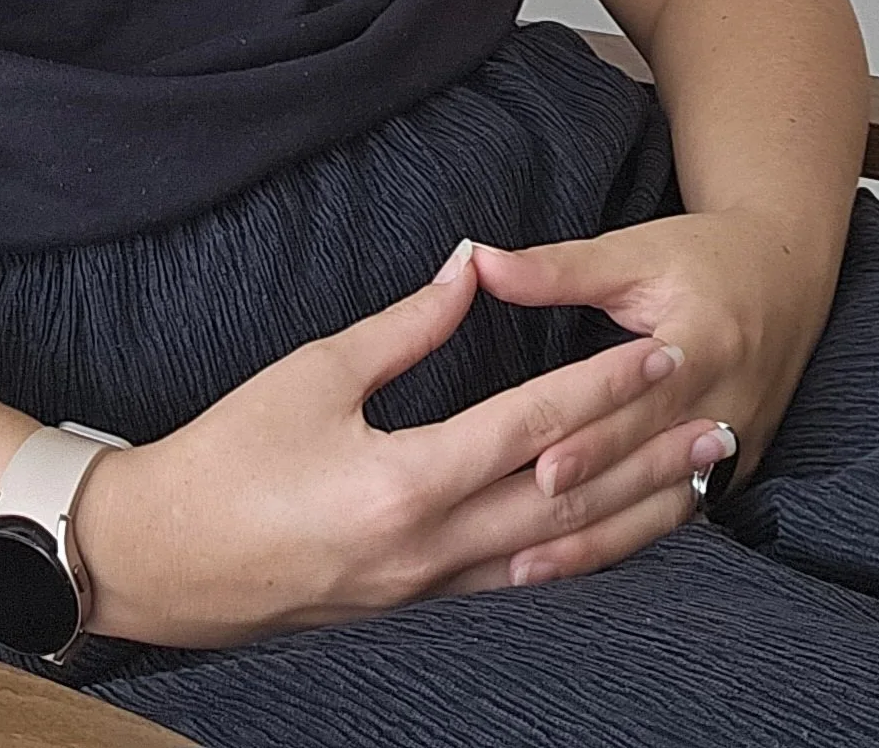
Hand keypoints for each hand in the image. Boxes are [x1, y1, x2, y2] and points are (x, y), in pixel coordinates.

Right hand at [70, 240, 735, 649]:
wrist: (164, 559)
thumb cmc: (228, 453)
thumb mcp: (315, 371)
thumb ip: (407, 324)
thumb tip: (471, 266)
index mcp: (407, 479)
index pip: (533, 425)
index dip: (602, 385)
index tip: (657, 349)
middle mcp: (432, 549)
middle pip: (566, 501)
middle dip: (645, 459)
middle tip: (713, 423)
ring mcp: (426, 594)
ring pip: (556, 561)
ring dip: (628, 521)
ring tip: (689, 486)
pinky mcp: (414, 612)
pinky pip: (518, 591)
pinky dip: (575, 564)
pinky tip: (608, 542)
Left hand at [464, 204, 842, 585]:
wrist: (789, 278)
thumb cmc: (703, 257)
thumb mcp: (634, 251)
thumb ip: (556, 267)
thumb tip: (479, 260)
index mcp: (706, 345)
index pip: (645, 402)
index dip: (596, 436)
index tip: (541, 465)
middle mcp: (728, 407)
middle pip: (648, 463)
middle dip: (588, 499)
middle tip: (519, 527)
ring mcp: (736, 449)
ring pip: (662, 507)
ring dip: (599, 540)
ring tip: (529, 567)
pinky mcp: (733, 474)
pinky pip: (675, 517)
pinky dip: (625, 542)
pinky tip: (573, 564)